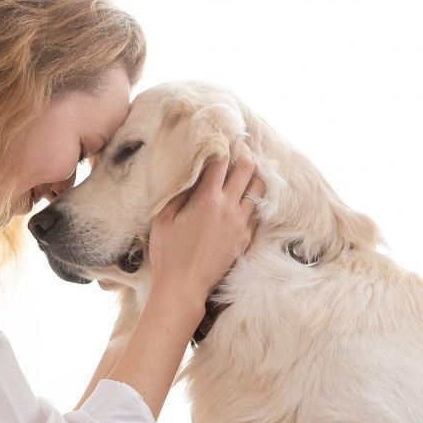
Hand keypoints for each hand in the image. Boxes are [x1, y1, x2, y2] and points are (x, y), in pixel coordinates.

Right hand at [148, 140, 264, 305]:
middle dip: (244, 153)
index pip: (221, 162)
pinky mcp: (245, 239)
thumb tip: (187, 174)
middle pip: (246, 170)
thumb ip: (177, 193)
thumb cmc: (168, 252)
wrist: (184, 286)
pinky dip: (255, 198)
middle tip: (240, 145)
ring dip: (254, 174)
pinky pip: (257, 211)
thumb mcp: (163, 218)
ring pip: (259, 189)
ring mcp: (241, 224)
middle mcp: (229, 208)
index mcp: (207, 199)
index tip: (221, 136)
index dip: (222, 146)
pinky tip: (248, 195)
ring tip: (248, 167)